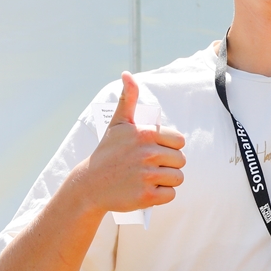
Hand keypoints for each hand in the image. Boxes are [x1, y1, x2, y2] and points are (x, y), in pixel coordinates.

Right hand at [76, 72, 186, 212]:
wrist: (89, 185)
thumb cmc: (108, 152)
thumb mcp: (118, 123)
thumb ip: (127, 98)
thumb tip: (127, 74)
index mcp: (145, 134)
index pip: (179, 141)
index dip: (170, 147)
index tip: (155, 151)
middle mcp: (148, 153)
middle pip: (180, 161)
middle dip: (169, 164)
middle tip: (150, 166)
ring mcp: (147, 176)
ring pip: (177, 178)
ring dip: (167, 180)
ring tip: (148, 178)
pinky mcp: (147, 196)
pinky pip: (171, 195)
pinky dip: (162, 195)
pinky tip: (148, 190)